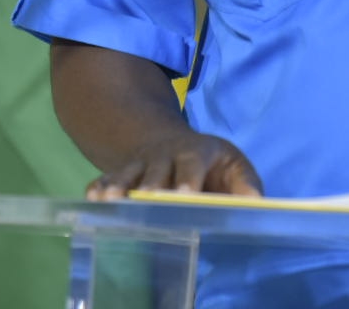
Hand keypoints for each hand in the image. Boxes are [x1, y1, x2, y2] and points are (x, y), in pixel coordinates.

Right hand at [86, 130, 262, 200]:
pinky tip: (91, 199)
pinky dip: (99, 187)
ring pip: (127, 174)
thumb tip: (256, 203)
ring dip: (119, 186)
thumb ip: (246, 183)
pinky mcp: (122, 174)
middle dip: (152, 185)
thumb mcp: (233, 164)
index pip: (191, 163)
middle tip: (149, 200)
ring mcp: (140, 164)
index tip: (185, 194)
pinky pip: (106, 178)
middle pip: (156, 171)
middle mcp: (164, 156)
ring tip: (110, 200)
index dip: (188, 178)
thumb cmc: (211, 162)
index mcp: (194, 151)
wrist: (173, 144)